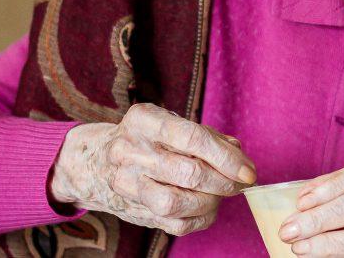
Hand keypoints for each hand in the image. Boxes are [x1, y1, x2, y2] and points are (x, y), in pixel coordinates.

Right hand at [49, 102, 256, 235]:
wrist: (96, 162)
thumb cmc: (148, 139)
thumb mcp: (172, 123)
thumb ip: (208, 136)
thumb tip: (238, 155)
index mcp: (143, 120)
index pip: (192, 138)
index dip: (226, 157)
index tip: (248, 170)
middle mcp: (129, 150)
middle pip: (188, 173)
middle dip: (224, 181)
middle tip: (240, 182)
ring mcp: (126, 183)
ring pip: (177, 203)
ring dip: (211, 201)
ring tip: (223, 193)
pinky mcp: (132, 210)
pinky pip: (173, 223)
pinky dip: (200, 218)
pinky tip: (208, 206)